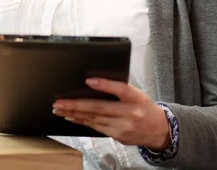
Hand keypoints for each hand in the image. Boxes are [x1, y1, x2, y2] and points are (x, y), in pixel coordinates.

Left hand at [52, 78, 170, 149]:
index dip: (104, 85)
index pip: (120, 89)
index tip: (88, 81)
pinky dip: (82, 121)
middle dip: (76, 104)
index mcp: (136, 98)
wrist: (157, 129)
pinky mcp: (117, 136)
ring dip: (74, 113)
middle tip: (59, 102)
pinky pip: (96, 127)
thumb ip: (119, 89)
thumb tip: (92, 83)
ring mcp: (123, 126)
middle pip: (100, 107)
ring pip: (94, 118)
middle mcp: (130, 113)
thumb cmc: (143, 106)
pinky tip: (71, 117)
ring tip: (59, 109)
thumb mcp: (136, 93)